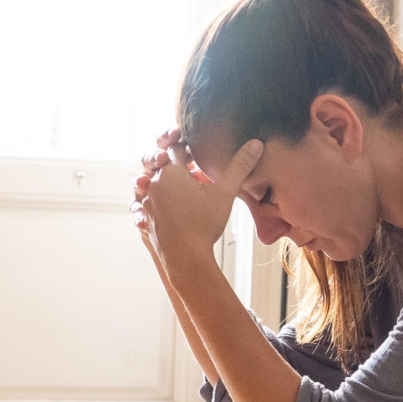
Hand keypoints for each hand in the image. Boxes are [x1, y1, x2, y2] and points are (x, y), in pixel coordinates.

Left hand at [133, 131, 263, 276]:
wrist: (185, 258)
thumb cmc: (205, 224)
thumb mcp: (226, 192)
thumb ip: (240, 166)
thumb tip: (256, 143)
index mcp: (172, 171)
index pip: (177, 148)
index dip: (188, 147)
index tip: (197, 150)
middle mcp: (155, 183)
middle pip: (162, 164)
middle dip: (176, 165)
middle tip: (190, 169)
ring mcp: (147, 201)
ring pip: (152, 183)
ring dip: (165, 183)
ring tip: (180, 188)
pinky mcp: (145, 218)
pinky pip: (146, 203)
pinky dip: (157, 202)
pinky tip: (168, 208)